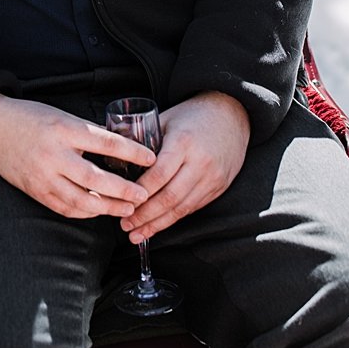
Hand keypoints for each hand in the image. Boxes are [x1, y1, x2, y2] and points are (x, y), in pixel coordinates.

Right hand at [0, 95, 155, 218]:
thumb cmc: (30, 118)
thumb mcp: (62, 116)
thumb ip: (87, 133)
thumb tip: (117, 149)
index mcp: (65, 129)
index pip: (106, 143)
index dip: (132, 152)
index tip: (151, 159)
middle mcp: (54, 154)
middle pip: (96, 178)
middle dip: (123, 190)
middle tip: (142, 195)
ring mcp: (43, 175)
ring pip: (81, 200)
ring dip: (107, 207)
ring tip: (126, 209)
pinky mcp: (34, 190)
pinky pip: (64, 207)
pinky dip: (85, 212)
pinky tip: (98, 211)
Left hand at [121, 91, 248, 242]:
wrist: (231, 114)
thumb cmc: (193, 115)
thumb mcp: (166, 119)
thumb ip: (144, 138)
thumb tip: (117, 156)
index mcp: (183, 142)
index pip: (159, 174)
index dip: (140, 192)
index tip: (122, 202)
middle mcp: (200, 163)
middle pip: (170, 196)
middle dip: (145, 215)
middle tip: (126, 226)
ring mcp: (212, 178)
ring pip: (182, 208)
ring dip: (158, 224)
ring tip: (137, 233)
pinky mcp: (218, 187)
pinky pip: (193, 207)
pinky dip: (173, 219)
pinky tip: (158, 225)